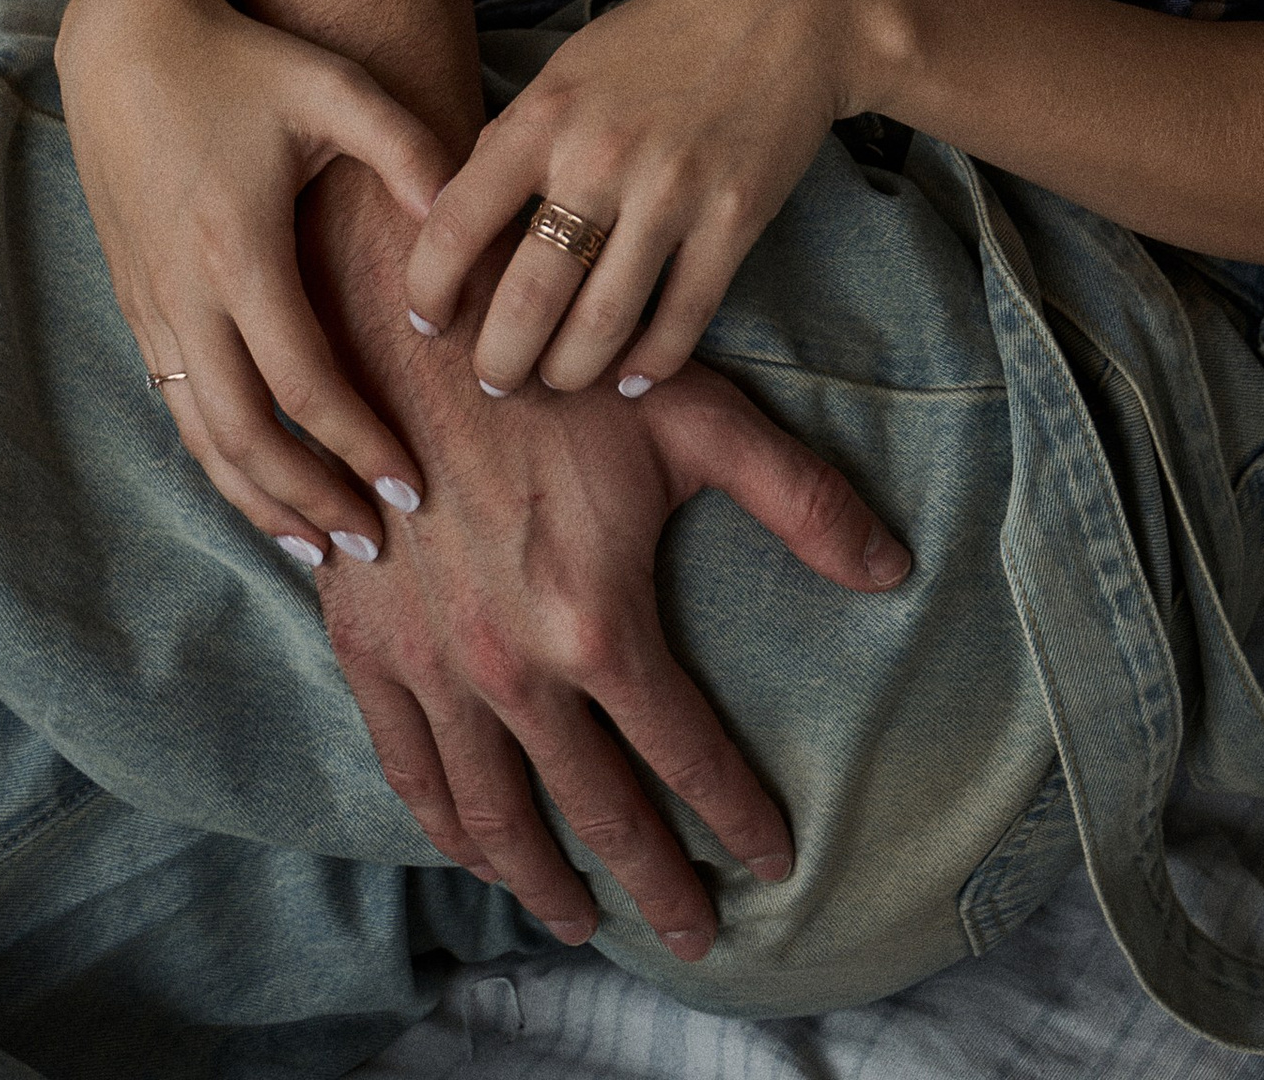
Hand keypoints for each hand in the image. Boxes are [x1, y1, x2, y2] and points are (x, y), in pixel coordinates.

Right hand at [57, 0, 453, 561]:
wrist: (125, 40)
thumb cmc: (243, 59)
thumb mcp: (334, 88)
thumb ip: (408, 149)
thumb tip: (466, 221)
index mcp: (240, 250)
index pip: (304, 384)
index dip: (358, 444)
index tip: (412, 487)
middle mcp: (185, 293)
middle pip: (243, 436)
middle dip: (308, 501)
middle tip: (372, 544)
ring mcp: (150, 303)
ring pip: (199, 435)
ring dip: (256, 498)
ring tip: (316, 544)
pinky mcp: (134, 300)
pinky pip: (175, 403)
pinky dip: (218, 456)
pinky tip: (260, 478)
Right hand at [305, 162, 911, 959]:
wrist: (400, 325)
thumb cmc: (560, 363)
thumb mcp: (695, 415)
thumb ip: (798, 498)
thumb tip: (893, 570)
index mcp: (598, 621)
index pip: (686, 754)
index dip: (737, 813)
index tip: (775, 859)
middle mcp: (513, 671)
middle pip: (596, 813)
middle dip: (654, 885)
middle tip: (695, 937)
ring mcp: (435, 669)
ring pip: (495, 817)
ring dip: (543, 883)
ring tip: (582, 923)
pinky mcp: (369, 650)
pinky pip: (410, 771)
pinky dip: (447, 829)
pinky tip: (477, 852)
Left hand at [404, 0, 849, 395]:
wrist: (785, 13)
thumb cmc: (663, 39)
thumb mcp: (569, 68)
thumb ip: (516, 138)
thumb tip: (459, 217)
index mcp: (545, 116)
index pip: (456, 224)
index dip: (428, 289)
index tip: (427, 320)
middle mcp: (600, 158)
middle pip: (527, 299)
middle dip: (499, 360)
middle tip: (494, 381)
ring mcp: (672, 193)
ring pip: (601, 326)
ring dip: (570, 372)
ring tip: (559, 379)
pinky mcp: (734, 219)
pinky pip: (681, 320)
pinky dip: (651, 364)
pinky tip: (631, 376)